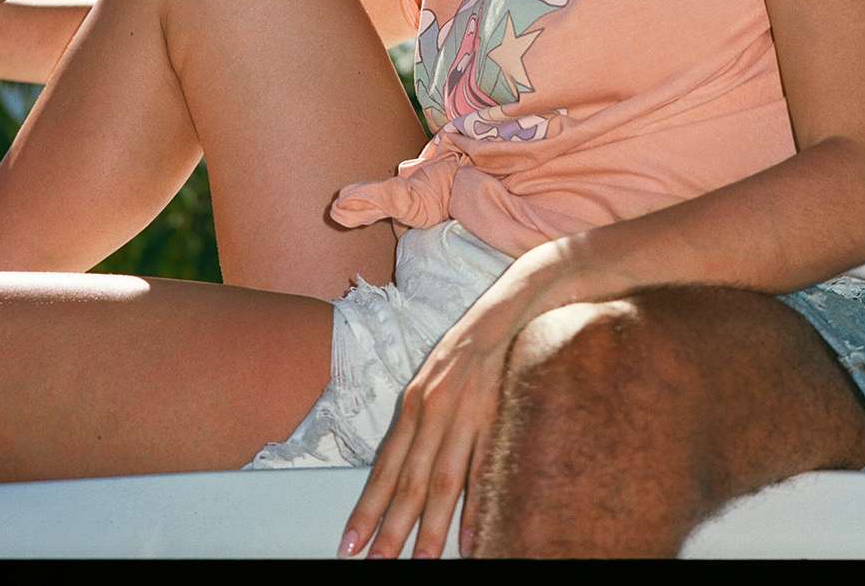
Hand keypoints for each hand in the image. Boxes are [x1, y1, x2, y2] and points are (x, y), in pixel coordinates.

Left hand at [341, 245, 579, 558]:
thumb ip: (425, 419)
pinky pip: (485, 470)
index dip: (366, 506)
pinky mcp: (498, 413)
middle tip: (372, 562)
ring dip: (429, 527)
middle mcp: (433, 408)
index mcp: (414, 401)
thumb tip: (408, 466)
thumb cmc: (474, 346)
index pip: (385, 465)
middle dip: (388, 526)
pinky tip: (473, 540)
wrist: (515, 304)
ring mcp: (466, 412)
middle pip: (408, 480)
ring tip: (420, 562)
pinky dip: (479, 508)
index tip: (349, 542)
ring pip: (443, 482)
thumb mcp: (439, 379)